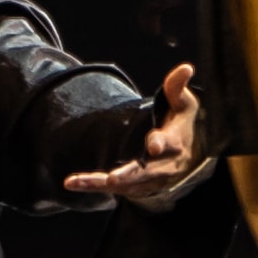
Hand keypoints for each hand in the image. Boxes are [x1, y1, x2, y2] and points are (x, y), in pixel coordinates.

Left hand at [57, 61, 211, 205]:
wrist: (186, 158)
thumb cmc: (181, 124)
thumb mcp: (183, 103)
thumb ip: (178, 87)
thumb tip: (185, 68)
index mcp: (175, 142)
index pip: (169, 144)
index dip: (161, 144)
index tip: (152, 145)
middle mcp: (163, 166)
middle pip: (145, 172)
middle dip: (129, 175)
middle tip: (113, 178)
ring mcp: (148, 180)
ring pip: (125, 184)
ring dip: (101, 184)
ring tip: (79, 181)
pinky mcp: (135, 188)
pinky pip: (114, 190)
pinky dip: (92, 187)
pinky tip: (71, 182)